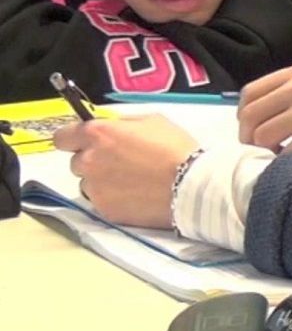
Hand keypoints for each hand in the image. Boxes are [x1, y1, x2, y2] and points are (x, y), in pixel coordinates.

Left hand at [53, 114, 195, 228]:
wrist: (191, 186)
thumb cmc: (175, 148)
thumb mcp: (153, 120)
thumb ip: (123, 124)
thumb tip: (112, 128)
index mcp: (98, 134)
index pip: (62, 136)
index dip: (74, 138)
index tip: (86, 142)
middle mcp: (88, 161)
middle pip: (76, 161)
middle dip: (93, 161)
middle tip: (120, 162)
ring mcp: (94, 188)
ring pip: (88, 183)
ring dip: (102, 181)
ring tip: (131, 181)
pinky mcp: (104, 210)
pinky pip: (101, 201)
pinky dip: (113, 198)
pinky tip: (136, 194)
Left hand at [238, 64, 291, 156]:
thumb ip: (285, 94)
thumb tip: (251, 118)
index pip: (250, 93)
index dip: (243, 116)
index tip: (251, 129)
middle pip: (251, 115)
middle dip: (248, 137)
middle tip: (259, 148)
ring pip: (263, 136)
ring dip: (266, 150)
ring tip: (280, 152)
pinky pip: (285, 152)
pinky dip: (283, 161)